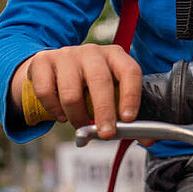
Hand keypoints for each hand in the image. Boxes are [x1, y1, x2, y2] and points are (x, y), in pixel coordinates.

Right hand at [11, 44, 142, 139]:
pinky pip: (46, 92)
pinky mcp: (43, 61)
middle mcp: (92, 51)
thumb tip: (149, 140)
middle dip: (104, 112)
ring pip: (71, 92)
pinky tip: (62, 115)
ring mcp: (66, 54)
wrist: (55, 68)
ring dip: (77, 116)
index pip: (129, 71)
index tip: (129, 119)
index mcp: (115, 56)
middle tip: (106, 134)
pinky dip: (54, 110)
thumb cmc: (90, 85)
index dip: (131, 95)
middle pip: (100, 81)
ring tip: (81, 125)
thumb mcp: (111, 93)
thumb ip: (128, 116)